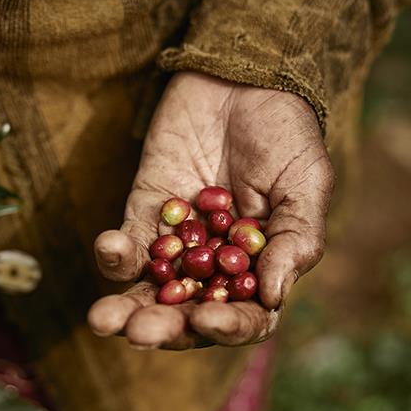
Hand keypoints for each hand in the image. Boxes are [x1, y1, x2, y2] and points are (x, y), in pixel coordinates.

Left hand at [88, 72, 332, 348]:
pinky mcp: (145, 215)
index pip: (245, 319)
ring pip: (148, 292)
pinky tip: (111, 247)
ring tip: (105, 320)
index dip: (227, 328)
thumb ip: (294, 241)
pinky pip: (125, 248)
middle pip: (187, 316)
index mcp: (260, 272)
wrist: (245, 77)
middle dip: (162, 329)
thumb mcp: (306, 185)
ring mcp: (178, 247)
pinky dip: (114, 255)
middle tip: (141, 333)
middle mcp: (216, 270)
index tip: (207, 319)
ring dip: (126, 309)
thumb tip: (272, 297)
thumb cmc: (287, 134)